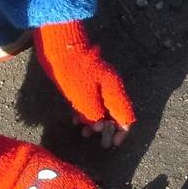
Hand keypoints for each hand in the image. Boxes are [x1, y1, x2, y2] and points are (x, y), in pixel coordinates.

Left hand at [34, 21, 135, 147]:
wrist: (61, 44)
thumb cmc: (73, 71)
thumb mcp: (83, 98)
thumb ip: (94, 115)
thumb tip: (100, 128)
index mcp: (114, 91)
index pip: (126, 116)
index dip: (122, 132)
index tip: (113, 144)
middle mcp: (111, 87)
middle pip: (116, 114)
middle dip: (108, 130)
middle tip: (100, 144)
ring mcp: (99, 83)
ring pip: (103, 108)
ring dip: (95, 123)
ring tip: (84, 134)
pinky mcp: (87, 80)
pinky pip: (92, 101)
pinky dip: (87, 112)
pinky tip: (76, 120)